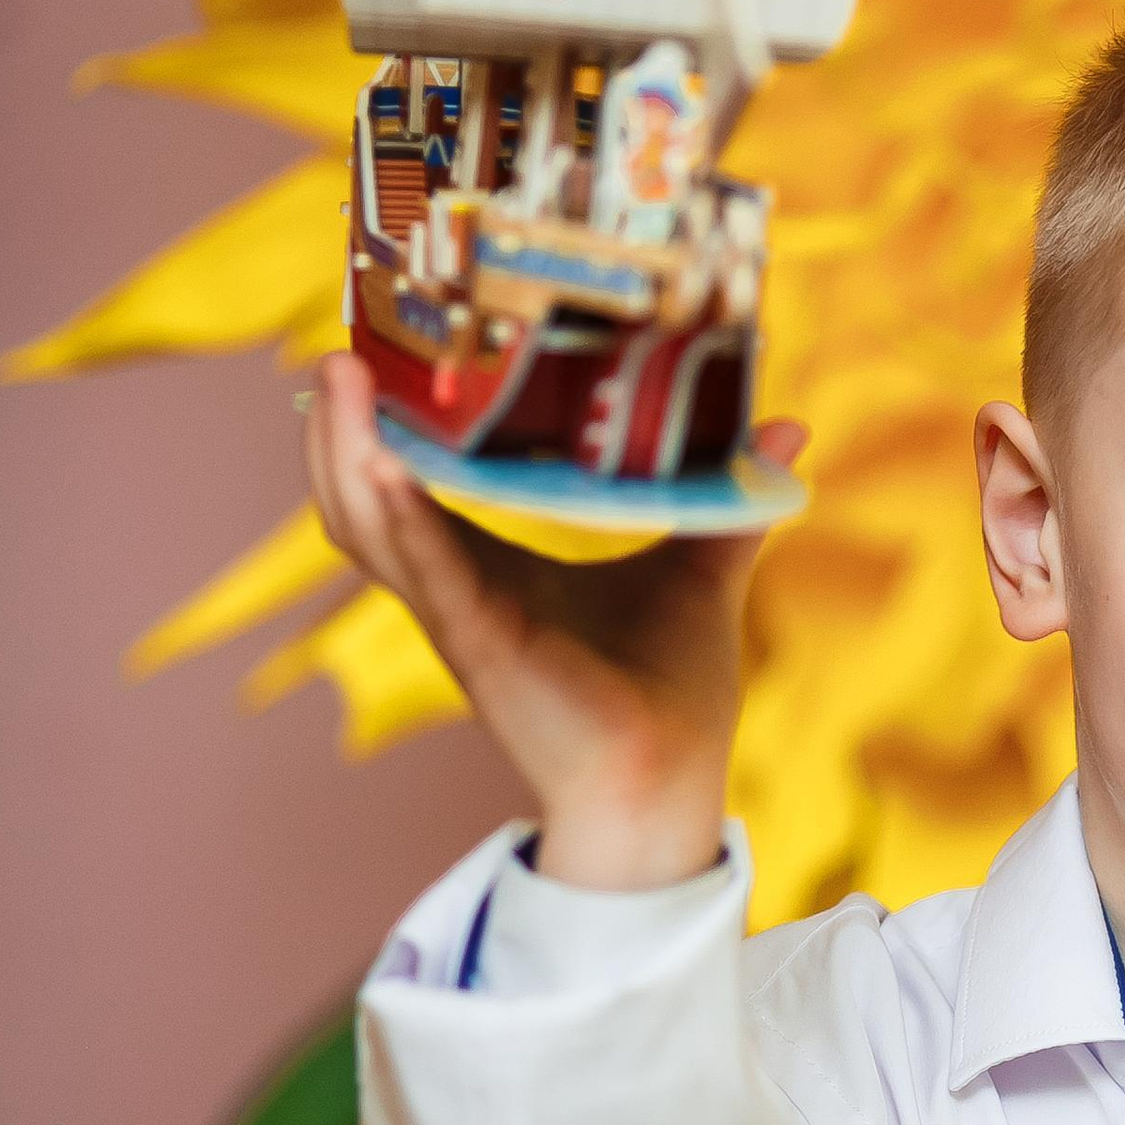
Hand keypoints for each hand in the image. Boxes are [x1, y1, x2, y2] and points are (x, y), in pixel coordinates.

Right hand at [303, 347, 801, 888]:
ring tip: (341, 375)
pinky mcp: (481, 645)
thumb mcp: (698, 568)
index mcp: (490, 564)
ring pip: (367, 527)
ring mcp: (459, 615)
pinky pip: (424, 572)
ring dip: (345, 451)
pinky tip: (382, 464)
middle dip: (338, 422)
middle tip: (341, 344)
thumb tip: (785, 425)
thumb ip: (725, 498)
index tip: (377, 340)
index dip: (381, 417)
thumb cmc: (673, 690)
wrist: (673, 784)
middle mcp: (457, 585)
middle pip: (360, 496)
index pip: (407, 481)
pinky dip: (399, 517)